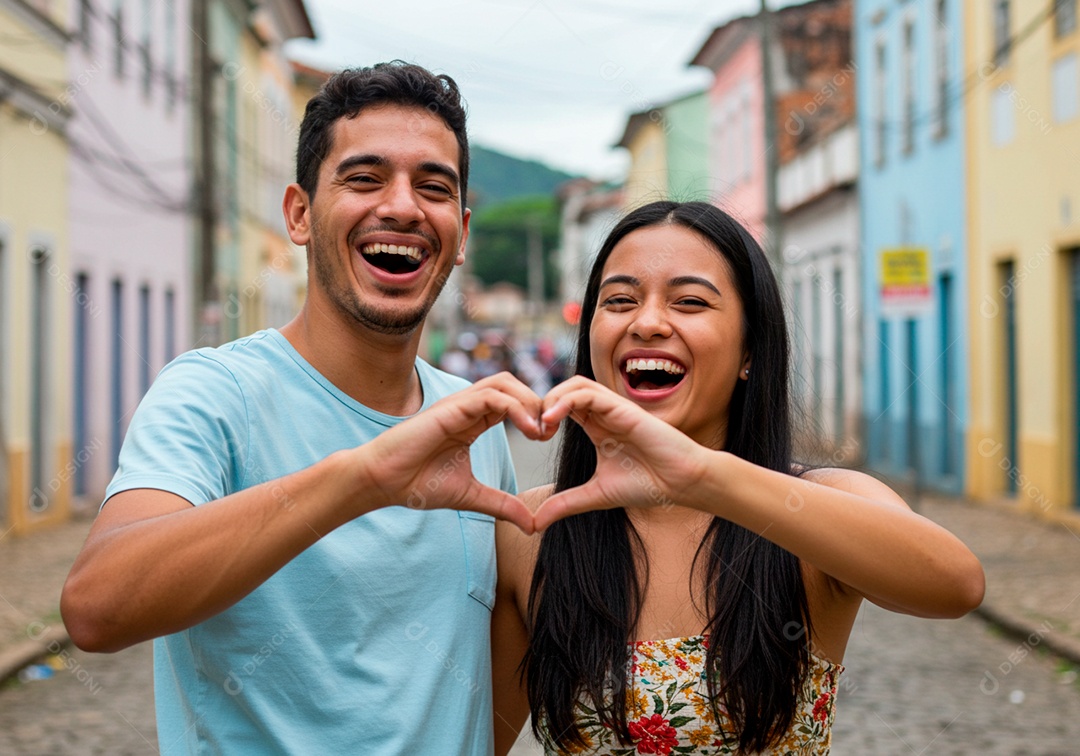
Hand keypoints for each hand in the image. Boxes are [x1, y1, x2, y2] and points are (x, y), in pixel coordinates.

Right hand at [357, 372, 552, 532]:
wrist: (383, 482)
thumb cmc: (417, 484)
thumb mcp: (471, 496)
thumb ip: (502, 505)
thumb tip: (532, 525)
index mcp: (473, 421)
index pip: (513, 402)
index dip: (535, 415)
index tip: (548, 439)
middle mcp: (467, 407)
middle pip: (513, 385)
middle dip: (538, 403)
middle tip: (550, 432)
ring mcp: (458, 404)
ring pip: (504, 383)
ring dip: (529, 402)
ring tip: (540, 431)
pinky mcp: (450, 408)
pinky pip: (491, 396)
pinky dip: (515, 408)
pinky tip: (528, 431)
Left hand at [532, 376, 709, 529]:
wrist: (680, 483)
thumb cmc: (647, 484)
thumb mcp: (595, 495)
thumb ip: (565, 504)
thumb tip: (534, 524)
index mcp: (596, 426)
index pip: (561, 405)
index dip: (541, 416)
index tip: (532, 438)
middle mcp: (603, 413)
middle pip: (564, 389)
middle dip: (542, 404)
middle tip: (533, 431)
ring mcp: (613, 408)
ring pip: (574, 384)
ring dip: (551, 399)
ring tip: (542, 425)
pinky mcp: (623, 408)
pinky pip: (588, 393)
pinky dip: (565, 401)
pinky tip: (552, 421)